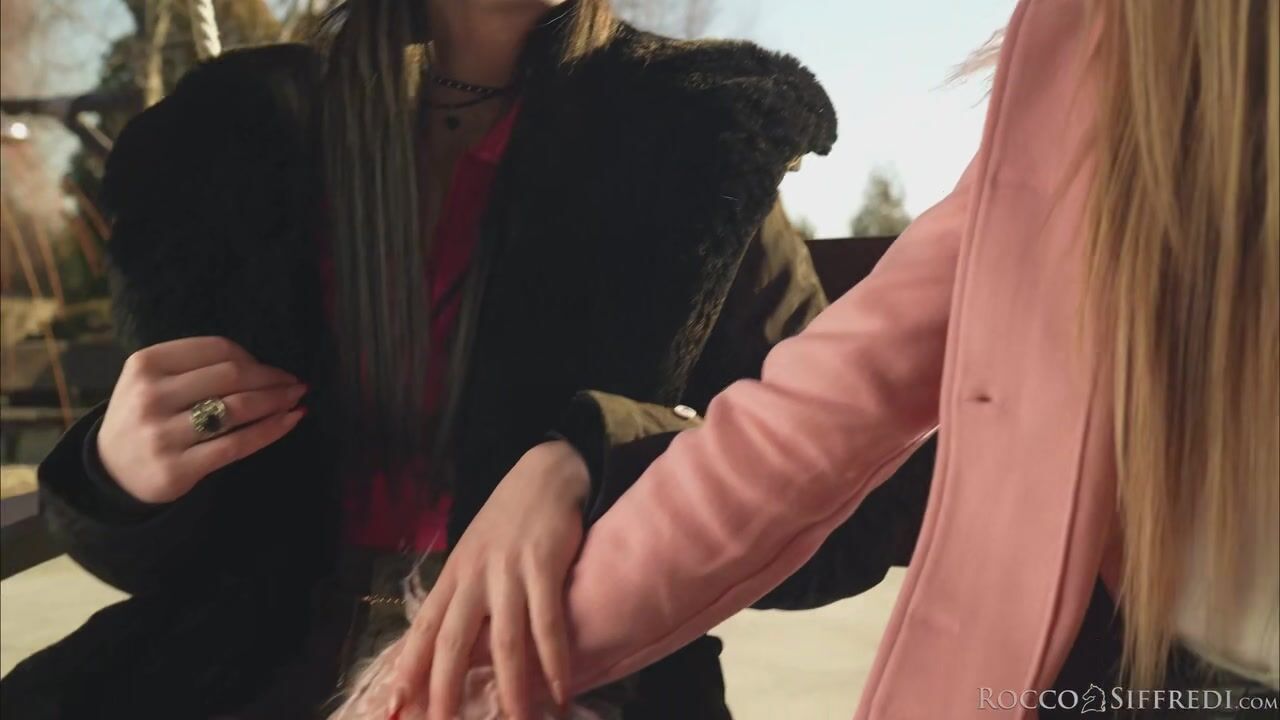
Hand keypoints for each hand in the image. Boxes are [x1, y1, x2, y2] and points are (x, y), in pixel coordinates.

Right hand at [98, 336, 307, 503]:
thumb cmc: (147, 417)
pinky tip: (291, 420)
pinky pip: (237, 444)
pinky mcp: (178, 468)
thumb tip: (264, 364)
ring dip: (277, 400)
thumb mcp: (153, 380)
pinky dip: (271, 430)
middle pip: (231, 376)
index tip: (272, 368)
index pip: (216, 349)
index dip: (253, 357)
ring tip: (297, 397)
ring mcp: (162, 434)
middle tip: (296, 382)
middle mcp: (150, 396)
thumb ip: (196, 367)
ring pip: (238, 409)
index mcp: (146, 364)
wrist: (111, 472)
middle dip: (272, 378)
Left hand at [387, 440, 590, 719]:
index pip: (422, 632)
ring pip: (504, 642)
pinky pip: (548, 624)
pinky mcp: (543, 565)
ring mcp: (507, 572)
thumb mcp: (474, 559)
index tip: (395, 710)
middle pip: (452, 644)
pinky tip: (561, 692)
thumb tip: (449, 655)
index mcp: (452, 578)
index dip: (408, 671)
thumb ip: (462, 602)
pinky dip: (554, 662)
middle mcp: (473, 578)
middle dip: (446, 692)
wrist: (544, 474)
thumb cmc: (508, 524)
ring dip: (513, 689)